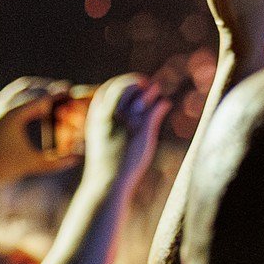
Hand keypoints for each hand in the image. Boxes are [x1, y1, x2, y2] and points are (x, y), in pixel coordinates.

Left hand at [0, 76, 78, 204]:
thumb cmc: (2, 170)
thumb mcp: (33, 165)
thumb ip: (58, 161)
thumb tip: (80, 157)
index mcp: (12, 116)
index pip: (41, 97)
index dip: (59, 95)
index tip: (73, 92)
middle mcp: (1, 107)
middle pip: (30, 86)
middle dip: (48, 87)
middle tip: (65, 91)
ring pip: (19, 88)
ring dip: (36, 89)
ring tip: (52, 96)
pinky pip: (11, 95)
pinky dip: (25, 95)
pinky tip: (35, 104)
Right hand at [79, 74, 171, 193]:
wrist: (108, 181)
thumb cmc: (106, 163)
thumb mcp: (99, 137)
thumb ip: (106, 122)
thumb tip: (116, 114)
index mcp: (98, 115)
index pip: (108, 89)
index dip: (120, 83)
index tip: (129, 85)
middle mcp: (112, 115)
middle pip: (124, 87)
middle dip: (135, 82)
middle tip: (146, 83)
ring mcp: (128, 121)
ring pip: (141, 95)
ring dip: (151, 91)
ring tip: (156, 90)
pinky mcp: (143, 130)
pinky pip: (156, 108)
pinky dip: (162, 104)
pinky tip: (166, 105)